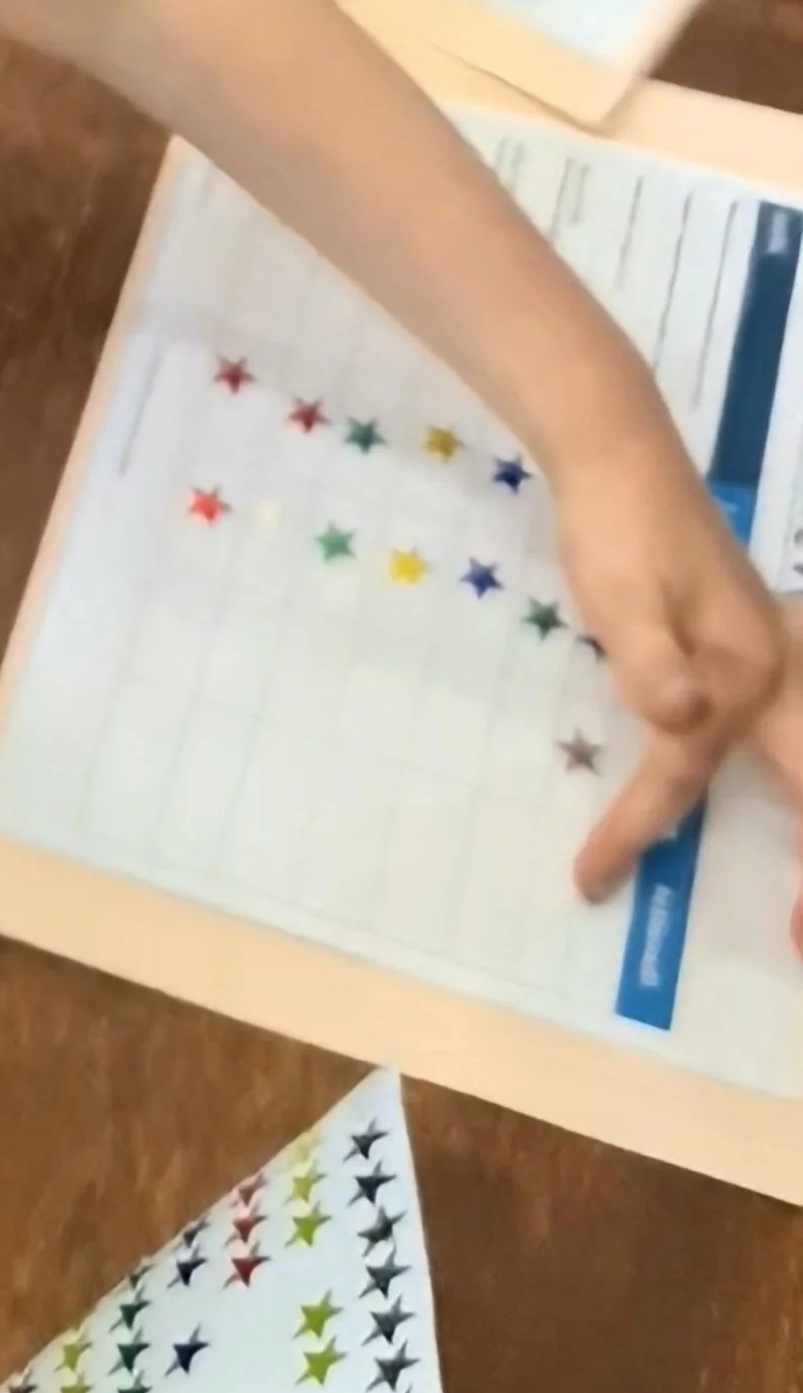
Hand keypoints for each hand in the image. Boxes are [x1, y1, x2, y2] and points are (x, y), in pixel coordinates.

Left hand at [551, 418, 787, 901]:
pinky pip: (778, 736)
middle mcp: (773, 676)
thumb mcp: (622, 596)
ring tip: (798, 901)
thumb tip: (681, 721)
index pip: (692, 778)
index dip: (651, 835)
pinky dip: (787, 786)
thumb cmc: (618, 526)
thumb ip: (651, 663)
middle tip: (800, 938)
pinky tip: (782, 809)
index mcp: (745, 674)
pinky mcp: (744, 652)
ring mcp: (766, 662)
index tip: (608, 883)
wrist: (617, 454)